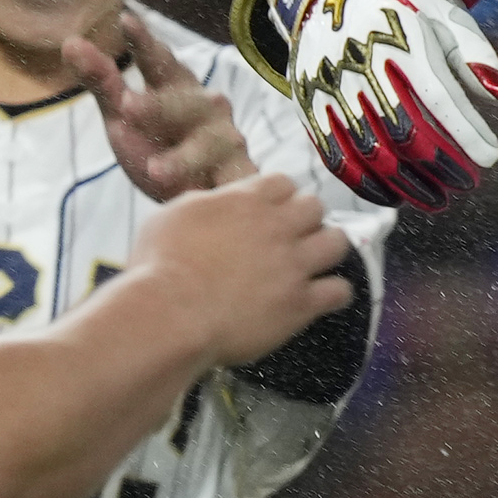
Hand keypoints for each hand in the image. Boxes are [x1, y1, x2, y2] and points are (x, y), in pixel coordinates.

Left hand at [68, 10, 256, 198]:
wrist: (195, 196)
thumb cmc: (157, 145)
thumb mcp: (123, 116)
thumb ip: (102, 82)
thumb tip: (70, 41)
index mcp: (177, 87)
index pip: (158, 61)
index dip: (144, 43)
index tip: (127, 21)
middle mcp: (208, 108)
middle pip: (184, 102)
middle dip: (158, 105)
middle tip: (127, 108)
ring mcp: (227, 141)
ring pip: (209, 143)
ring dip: (184, 157)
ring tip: (155, 172)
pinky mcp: (241, 176)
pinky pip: (238, 181)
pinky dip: (231, 189)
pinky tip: (215, 196)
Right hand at [123, 168, 356, 366]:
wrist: (170, 314)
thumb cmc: (158, 266)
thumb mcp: (173, 216)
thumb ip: (205, 204)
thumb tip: (217, 202)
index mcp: (246, 201)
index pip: (283, 182)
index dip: (279, 196)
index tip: (272, 211)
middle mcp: (277, 227)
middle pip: (315, 206)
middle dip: (306, 218)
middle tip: (292, 237)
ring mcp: (293, 265)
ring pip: (337, 242)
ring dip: (328, 249)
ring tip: (315, 261)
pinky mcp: (301, 303)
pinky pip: (340, 291)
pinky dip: (335, 293)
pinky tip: (323, 297)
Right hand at [254, 0, 497, 212]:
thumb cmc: (402, 8)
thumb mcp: (443, 15)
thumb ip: (476, 54)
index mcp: (402, 40)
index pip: (439, 100)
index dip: (467, 135)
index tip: (489, 160)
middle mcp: (362, 63)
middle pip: (405, 133)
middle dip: (440, 168)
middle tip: (465, 187)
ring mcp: (330, 85)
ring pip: (370, 151)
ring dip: (407, 184)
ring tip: (436, 200)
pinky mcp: (308, 103)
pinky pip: (334, 155)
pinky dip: (364, 184)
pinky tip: (392, 198)